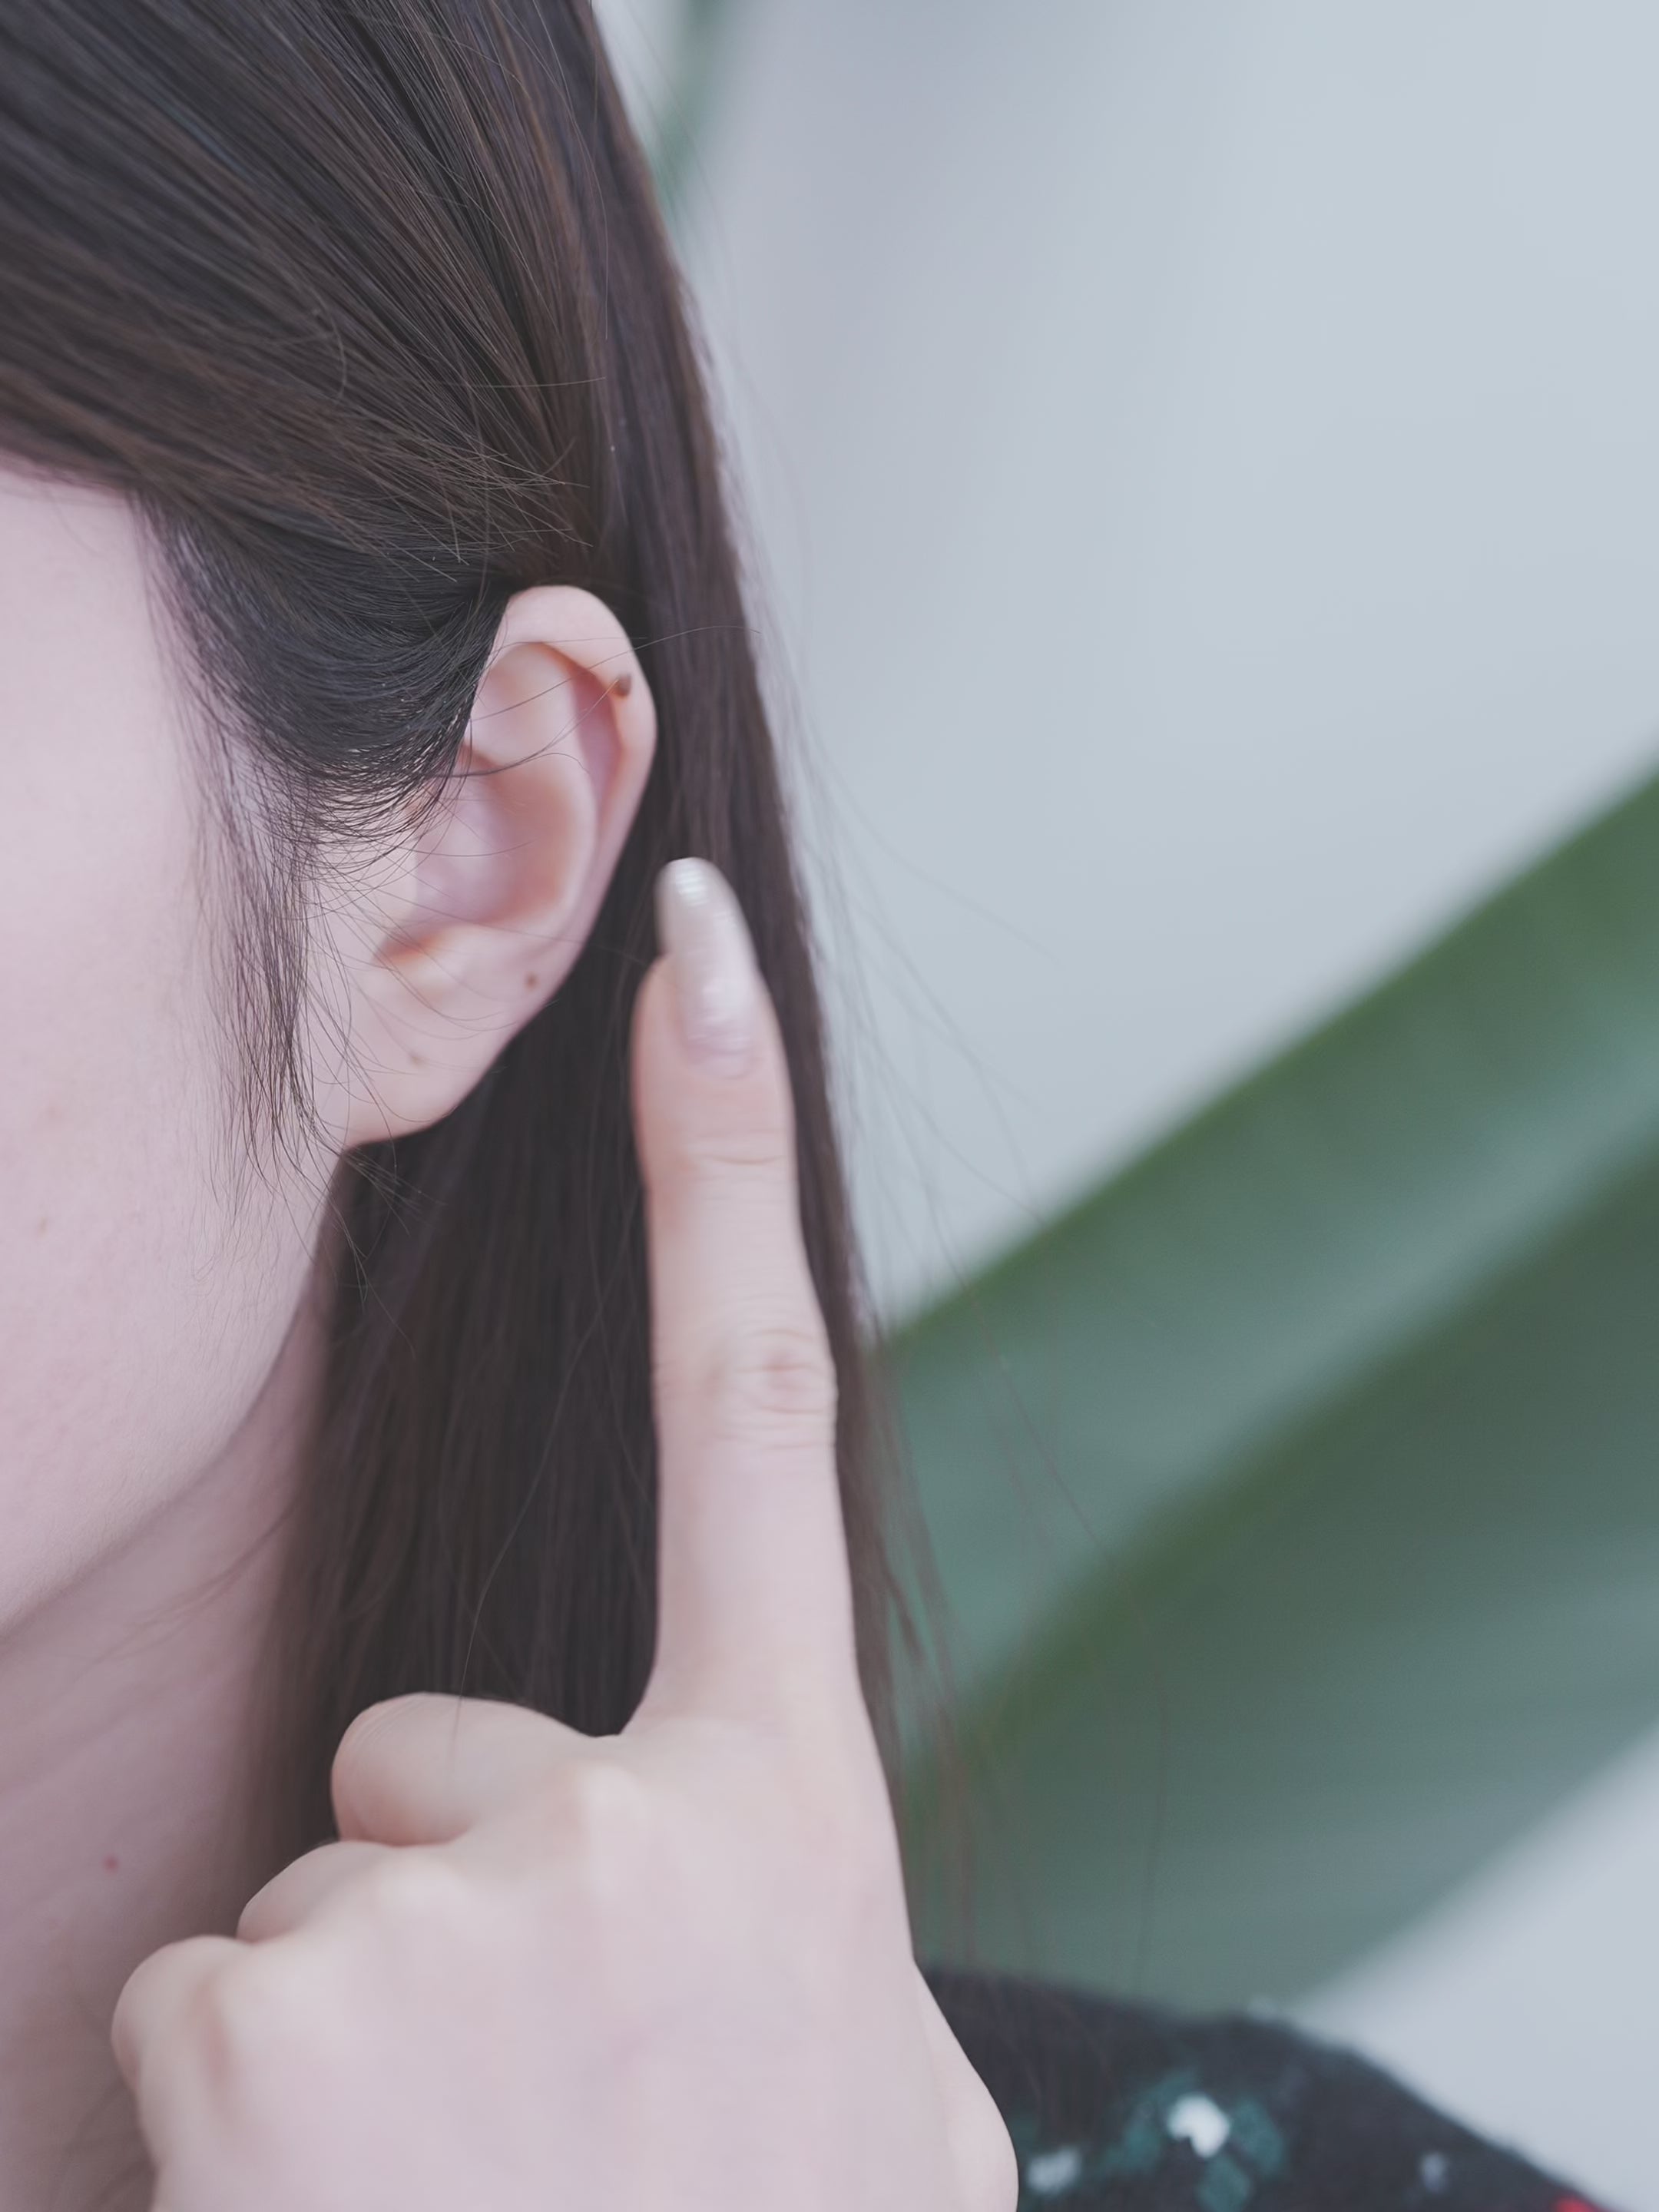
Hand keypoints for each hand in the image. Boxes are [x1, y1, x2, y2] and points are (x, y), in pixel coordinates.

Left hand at [112, 858, 1017, 2211]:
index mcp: (781, 1810)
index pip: (757, 1403)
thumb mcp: (850, 2086)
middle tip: (522, 2131)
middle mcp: (639, 1822)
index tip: (692, 952)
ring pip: (314, 1905)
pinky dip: (236, 2138)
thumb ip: (789, 1935)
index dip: (723, 1152)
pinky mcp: (280, 2023)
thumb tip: (726, 1891)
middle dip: (439, 1909)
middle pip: (435, 1755)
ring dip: (347, 2056)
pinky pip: (200, 2006)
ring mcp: (460, 1916)